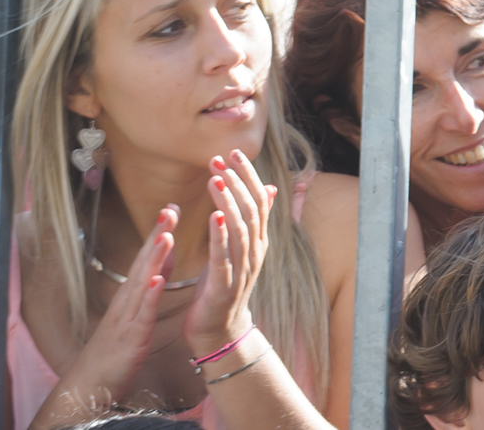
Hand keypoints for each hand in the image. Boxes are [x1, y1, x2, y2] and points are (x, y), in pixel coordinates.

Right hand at [57, 205, 176, 401]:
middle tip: (170, 209)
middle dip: (157, 235)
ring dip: (153, 259)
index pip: (146, 257)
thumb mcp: (136, 309)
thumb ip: (151, 282)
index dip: (158, 232)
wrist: (91, 383)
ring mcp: (127, 317)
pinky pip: (141, 315)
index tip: (171, 207)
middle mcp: (127, 300)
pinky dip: (149, 297)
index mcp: (131, 294)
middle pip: (143, 263)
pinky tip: (158, 281)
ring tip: (166, 235)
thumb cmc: (115, 346)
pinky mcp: (130, 338)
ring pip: (142, 283)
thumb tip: (166, 254)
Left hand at [183, 155, 273, 363]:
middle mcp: (256, 252)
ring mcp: (242, 269)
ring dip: (228, 201)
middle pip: (251, 210)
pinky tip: (213, 215)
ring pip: (240, 229)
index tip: (233, 152)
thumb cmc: (224, 286)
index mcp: (259, 241)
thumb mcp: (241, 249)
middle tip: (219, 158)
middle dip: (236, 181)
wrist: (219, 331)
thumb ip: (253, 220)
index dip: (247, 175)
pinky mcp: (224, 286)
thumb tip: (270, 188)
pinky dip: (220, 235)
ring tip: (215, 178)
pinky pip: (224, 257)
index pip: (259, 200)